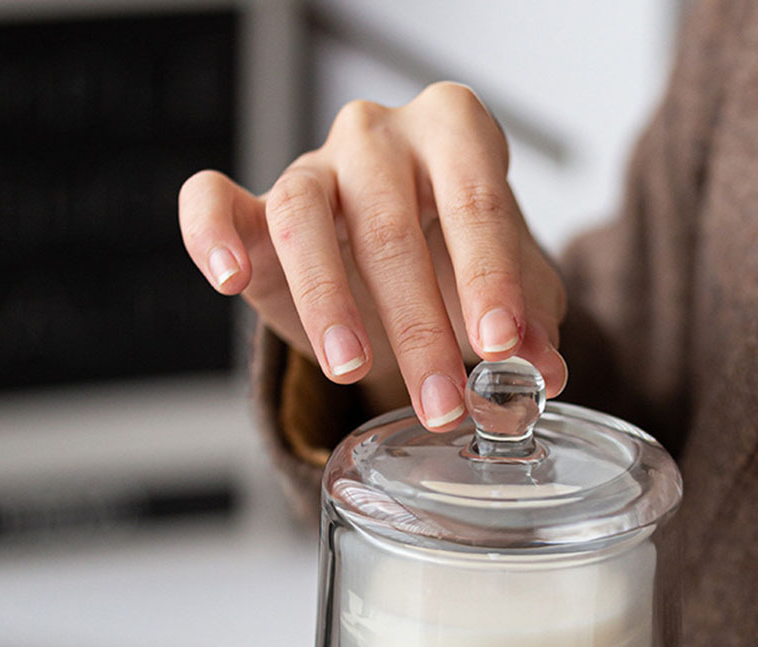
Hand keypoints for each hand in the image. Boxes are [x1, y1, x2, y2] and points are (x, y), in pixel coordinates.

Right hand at [178, 82, 566, 426]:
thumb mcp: (509, 288)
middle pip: (389, 223)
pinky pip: (212, 198)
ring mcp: (312, 165)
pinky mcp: (254, 204)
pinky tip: (230, 280)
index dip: (489, 277)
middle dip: (419, 326)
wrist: (403, 257)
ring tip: (351, 367)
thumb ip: (529, 321)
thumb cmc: (457, 257)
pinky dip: (211, 234)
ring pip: (303, 215)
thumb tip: (546, 373)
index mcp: (455, 136)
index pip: (474, 199)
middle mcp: (380, 138)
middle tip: (442, 401)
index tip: (500, 347)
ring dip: (327, 299)